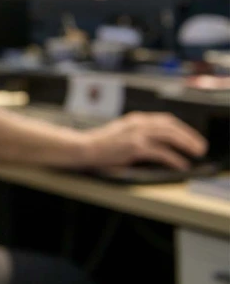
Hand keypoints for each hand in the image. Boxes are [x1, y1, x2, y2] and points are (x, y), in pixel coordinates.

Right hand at [82, 112, 206, 169]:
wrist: (83, 148)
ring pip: (170, 136)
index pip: (165, 120)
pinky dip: (174, 159)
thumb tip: (157, 144)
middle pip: (171, 126)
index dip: (182, 128)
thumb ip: (137, 133)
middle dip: (189, 136)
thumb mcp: (120, 133)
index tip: (190, 136)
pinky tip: (181, 165)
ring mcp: (136, 134)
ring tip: (195, 153)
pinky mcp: (135, 147)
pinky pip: (161, 152)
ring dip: (186, 144)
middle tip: (199, 146)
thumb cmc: (100, 144)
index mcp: (135, 119)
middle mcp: (138, 123)